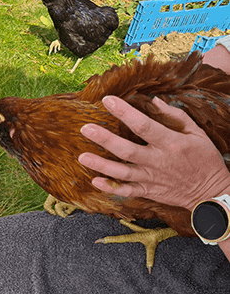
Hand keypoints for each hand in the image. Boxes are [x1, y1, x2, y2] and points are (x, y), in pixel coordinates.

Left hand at [77, 96, 229, 210]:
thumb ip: (175, 116)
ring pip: (122, 172)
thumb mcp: (197, 133)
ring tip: (82, 157)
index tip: (107, 100)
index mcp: (171, 143)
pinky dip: (110, 187)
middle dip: (105, 139)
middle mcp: (158, 161)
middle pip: (127, 150)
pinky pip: (126, 191)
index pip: (144, 125)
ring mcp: (151, 178)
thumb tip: (153, 100)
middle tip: (85, 129)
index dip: (124, 112)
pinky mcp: (148, 191)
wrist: (211, 192)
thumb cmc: (204, 159)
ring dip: (101, 165)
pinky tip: (95, 181)